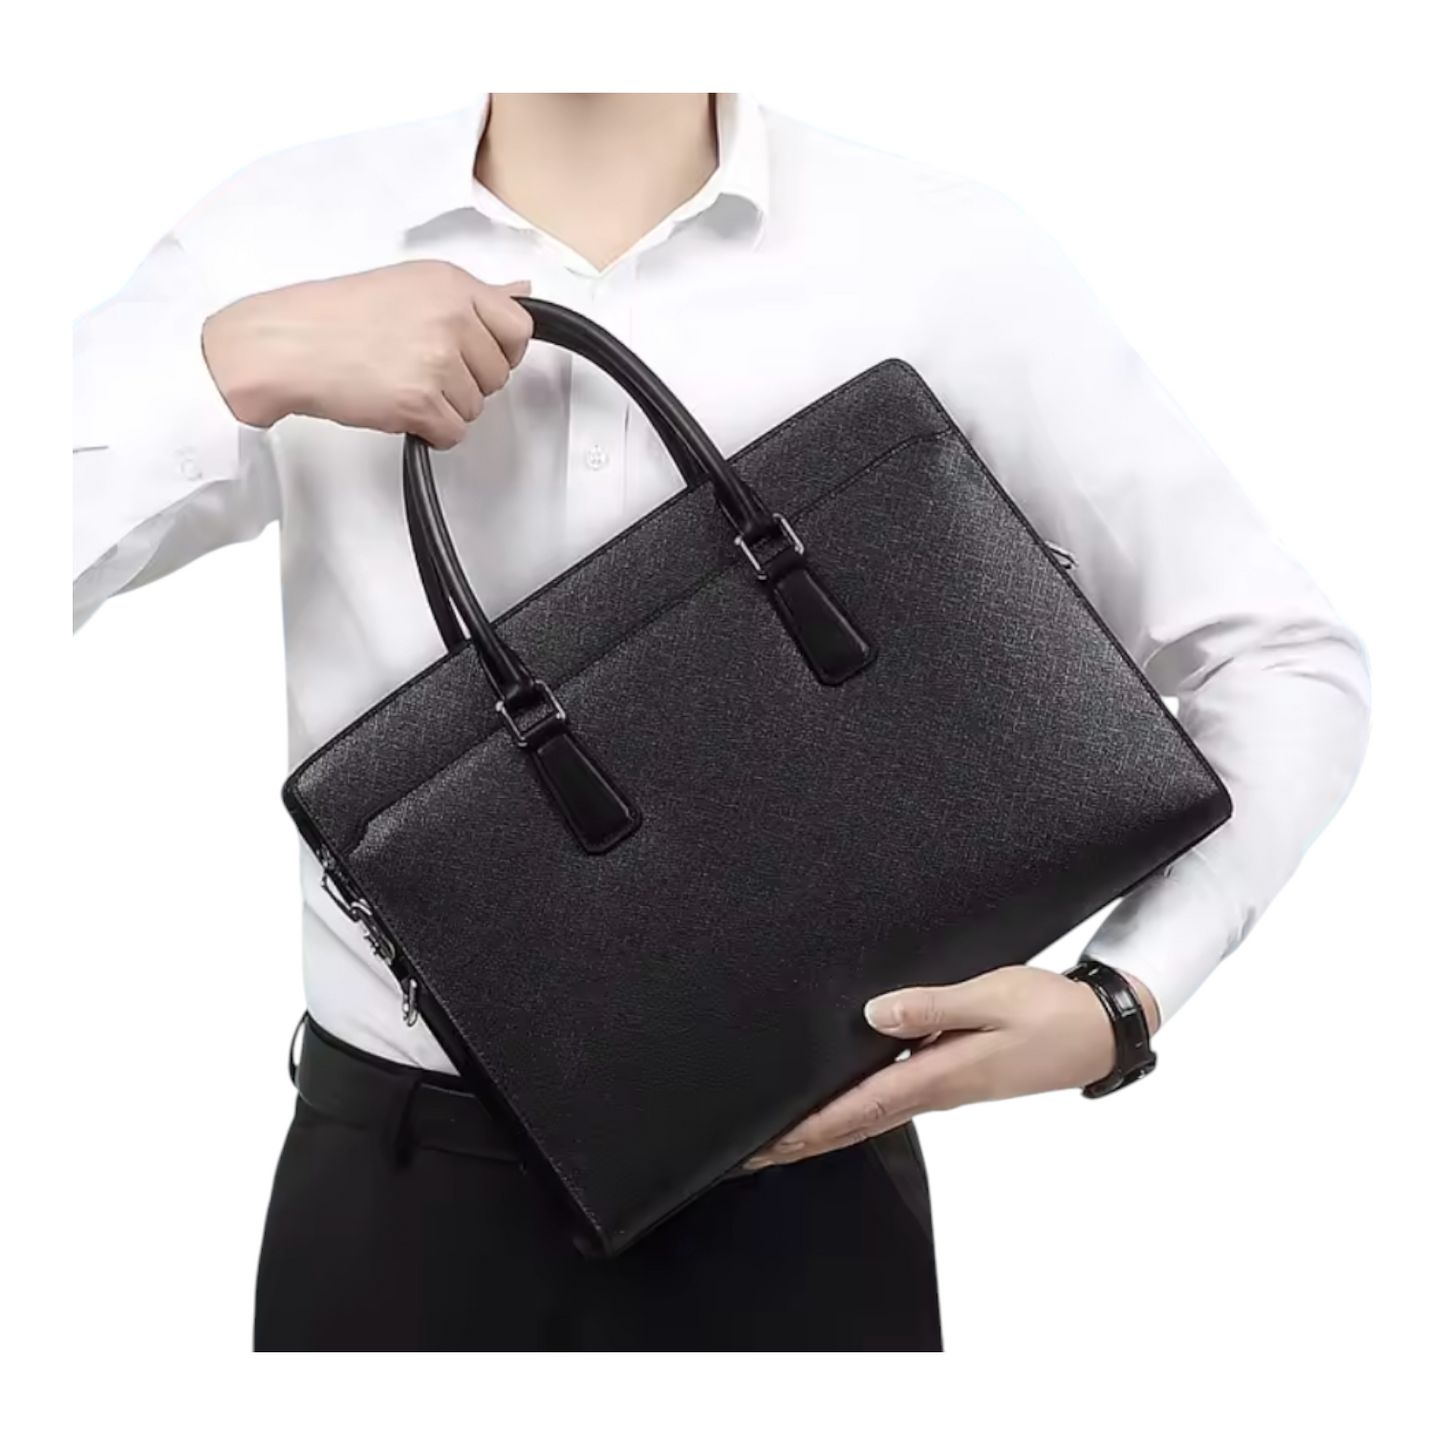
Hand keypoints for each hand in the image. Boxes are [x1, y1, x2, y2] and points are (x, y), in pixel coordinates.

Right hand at [200, 260, 533, 447]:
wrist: (286, 344)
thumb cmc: (337, 316)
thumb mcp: (411, 285)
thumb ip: (473, 295)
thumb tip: (523, 291)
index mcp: (452, 284)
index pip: (518, 327)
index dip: (502, 351)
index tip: (476, 357)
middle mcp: (451, 317)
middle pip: (498, 375)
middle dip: (466, 382)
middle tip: (420, 369)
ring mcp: (438, 359)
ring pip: (476, 407)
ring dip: (444, 407)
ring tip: (401, 383)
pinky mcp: (422, 400)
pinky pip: (453, 433)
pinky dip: (430, 431)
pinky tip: (399, 407)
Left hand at [743, 964, 1160, 1168]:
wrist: (1097, 1030)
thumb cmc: (1048, 1011)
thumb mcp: (989, 997)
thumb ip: (930, 1005)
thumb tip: (874, 1013)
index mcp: (937, 1076)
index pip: (857, 1109)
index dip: (808, 1128)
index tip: (766, 1143)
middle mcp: (935, 1089)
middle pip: (854, 1123)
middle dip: (803, 1140)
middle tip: (752, 1153)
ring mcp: (944, 1087)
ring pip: (869, 1115)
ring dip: (825, 1127)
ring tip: (782, 1137)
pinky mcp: (953, 1076)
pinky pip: (890, 1100)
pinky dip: (856, 1111)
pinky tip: (841, 1106)